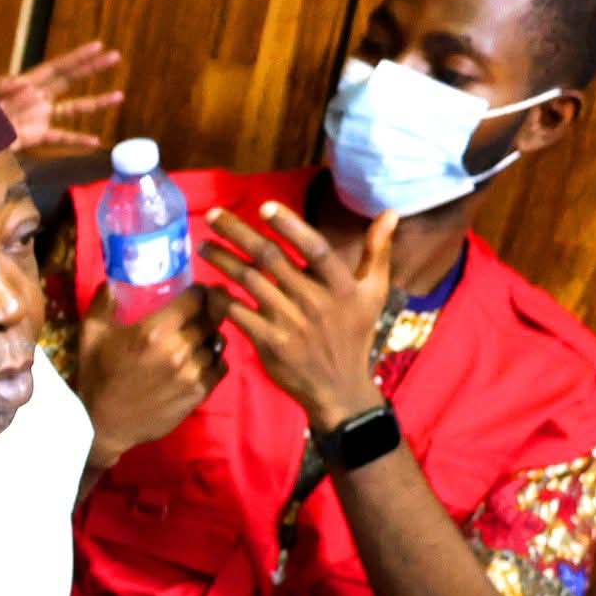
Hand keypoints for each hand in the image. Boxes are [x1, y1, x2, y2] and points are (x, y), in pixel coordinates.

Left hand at [0, 41, 123, 150]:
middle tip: (116, 57)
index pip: (58, 67)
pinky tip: (96, 141)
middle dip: (93, 68)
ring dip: (96, 102)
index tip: (98, 46)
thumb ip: (3, 86)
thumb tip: (25, 84)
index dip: (78, 57)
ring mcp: (40, 116)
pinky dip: (77, 138)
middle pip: (70, 79)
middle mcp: (38, 97)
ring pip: (73, 108)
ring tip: (119, 96)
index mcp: (26, 82)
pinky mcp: (36, 136)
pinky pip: (60, 136)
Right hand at [79, 282, 229, 469]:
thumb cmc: (97, 376)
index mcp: (153, 331)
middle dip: (210, 310)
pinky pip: (221, 367)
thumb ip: (103, 302)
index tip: (197, 291)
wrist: (104, 425)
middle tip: (204, 309)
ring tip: (200, 336)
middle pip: (212, 318)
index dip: (201, 291)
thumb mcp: (91, 334)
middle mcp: (178, 349)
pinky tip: (203, 359)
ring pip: (218, 342)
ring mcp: (192, 373)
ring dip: (211, 336)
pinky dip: (215, 359)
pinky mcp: (199, 393)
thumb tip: (113, 279)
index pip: (196, 299)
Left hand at [200, 201, 396, 432]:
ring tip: (204, 246)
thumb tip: (391, 213)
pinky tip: (208, 287)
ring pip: (249, 282)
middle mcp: (314, 301)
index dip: (290, 226)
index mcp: (341, 286)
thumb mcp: (374, 293)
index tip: (265, 207)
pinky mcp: (269, 343)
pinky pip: (239, 314)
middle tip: (214, 215)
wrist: (339, 388)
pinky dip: (222, 299)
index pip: (315, 248)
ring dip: (223, 261)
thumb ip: (378, 252)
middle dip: (238, 233)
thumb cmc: (355, 335)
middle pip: (271, 258)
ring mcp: (289, 322)